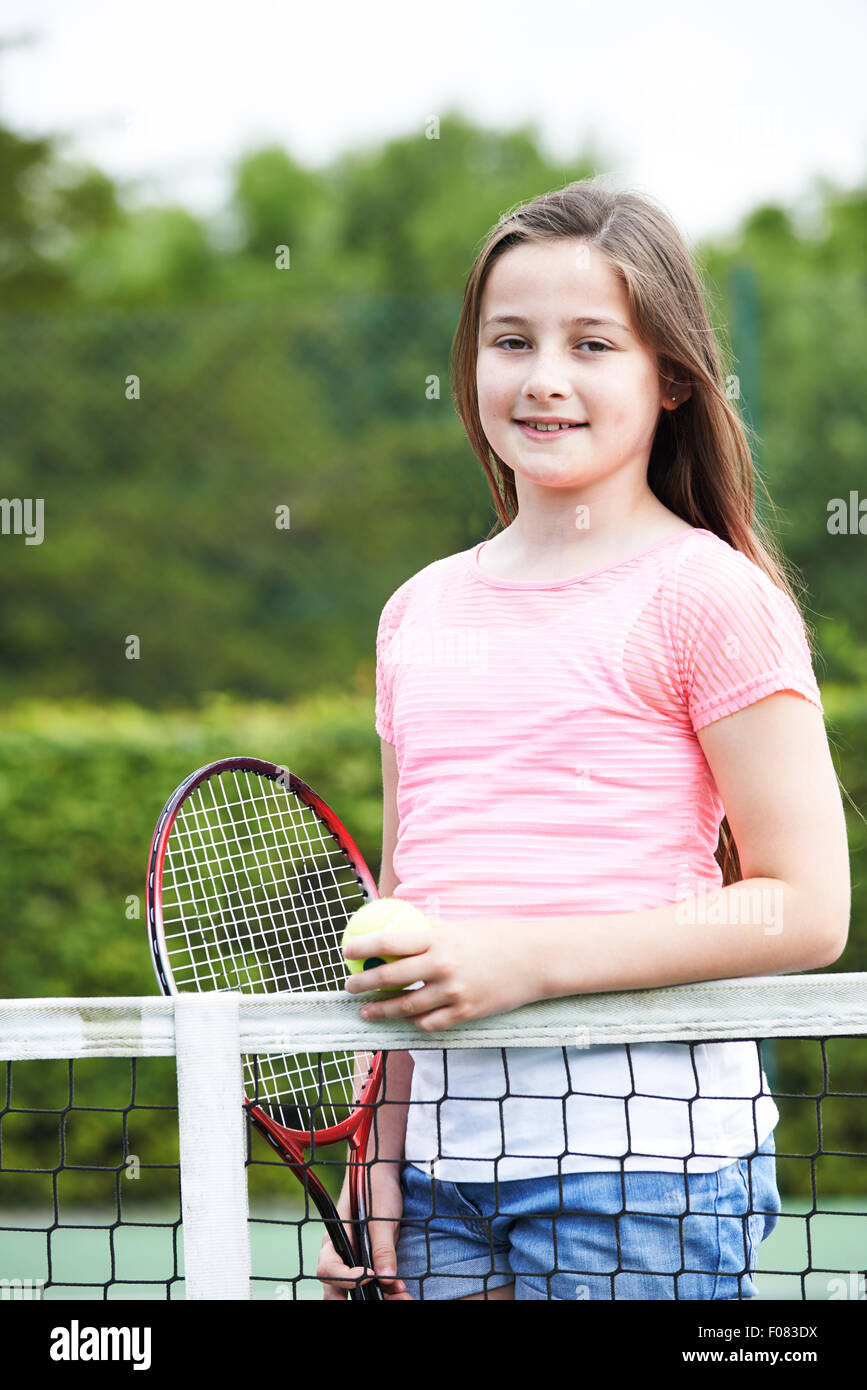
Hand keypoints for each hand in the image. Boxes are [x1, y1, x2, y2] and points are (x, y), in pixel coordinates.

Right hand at [317, 1181, 412, 1300]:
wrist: (385, 1175)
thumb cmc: (375, 1189)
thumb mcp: (381, 1217)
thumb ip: (382, 1248)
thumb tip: (386, 1279)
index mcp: (334, 1241)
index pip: (329, 1269)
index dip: (348, 1277)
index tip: (371, 1277)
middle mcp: (341, 1256)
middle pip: (337, 1289)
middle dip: (359, 1300)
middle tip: (384, 1302)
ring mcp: (355, 1261)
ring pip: (357, 1291)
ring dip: (379, 1298)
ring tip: (403, 1297)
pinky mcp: (371, 1264)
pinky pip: (373, 1286)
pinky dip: (386, 1292)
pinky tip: (401, 1292)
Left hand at [343, 917, 540, 1030]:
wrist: (536, 960)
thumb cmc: (498, 938)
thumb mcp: (461, 928)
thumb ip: (432, 934)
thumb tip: (401, 933)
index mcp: (439, 940)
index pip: (389, 943)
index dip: (363, 947)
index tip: (346, 951)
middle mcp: (442, 967)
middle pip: (390, 977)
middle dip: (363, 983)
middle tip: (349, 987)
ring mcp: (454, 993)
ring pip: (406, 1007)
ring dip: (381, 1011)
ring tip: (367, 1012)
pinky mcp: (466, 1013)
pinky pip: (431, 1023)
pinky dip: (415, 1023)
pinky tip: (406, 1021)